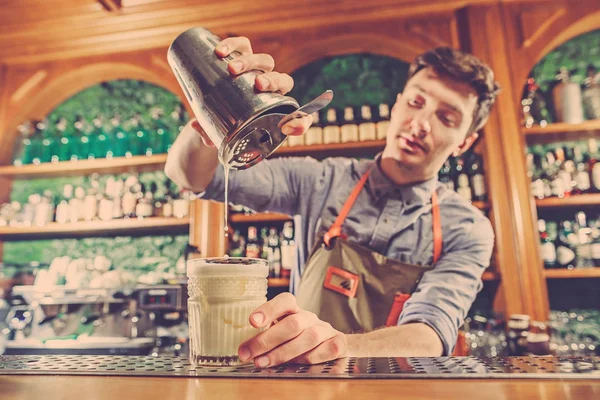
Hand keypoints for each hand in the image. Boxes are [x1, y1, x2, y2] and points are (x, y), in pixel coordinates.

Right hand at [189, 36, 311, 146]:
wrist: (208, 102)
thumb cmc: (220, 123)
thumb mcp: (221, 135)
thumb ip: (217, 138)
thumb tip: (208, 141)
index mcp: (272, 109)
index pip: (295, 114)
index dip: (300, 121)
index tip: (288, 127)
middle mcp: (268, 87)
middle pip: (282, 79)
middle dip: (273, 80)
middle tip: (258, 84)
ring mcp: (255, 69)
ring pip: (264, 60)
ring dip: (251, 62)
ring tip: (232, 68)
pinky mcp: (239, 54)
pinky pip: (242, 45)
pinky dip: (233, 45)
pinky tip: (220, 51)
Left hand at [238, 293, 347, 367]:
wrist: (334, 342)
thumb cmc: (298, 337)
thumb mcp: (281, 331)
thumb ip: (266, 335)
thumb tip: (244, 349)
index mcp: (294, 310)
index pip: (284, 301)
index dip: (269, 309)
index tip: (252, 321)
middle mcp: (309, 317)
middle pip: (293, 324)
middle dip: (268, 340)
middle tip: (248, 352)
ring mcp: (325, 330)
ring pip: (308, 338)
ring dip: (283, 353)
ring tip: (262, 362)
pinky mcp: (338, 342)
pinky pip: (327, 350)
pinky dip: (311, 358)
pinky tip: (295, 365)